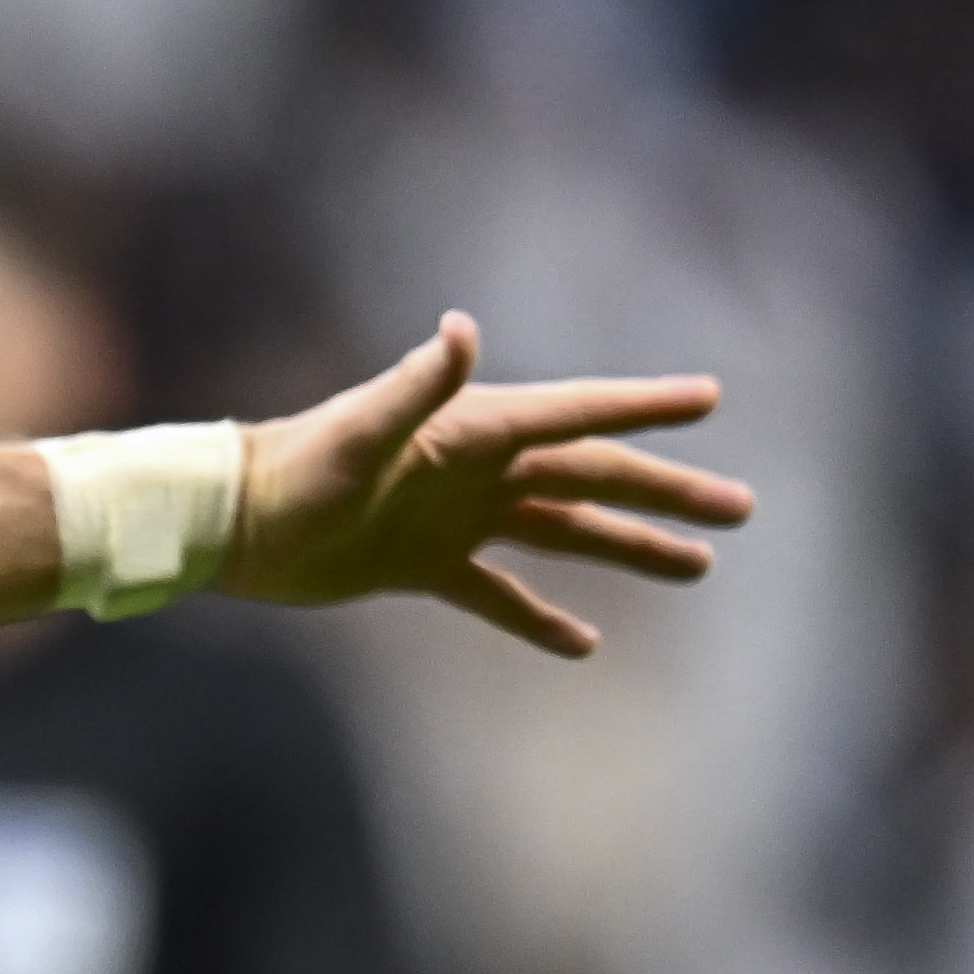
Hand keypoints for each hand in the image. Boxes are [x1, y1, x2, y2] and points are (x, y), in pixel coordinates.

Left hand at [228, 313, 751, 656]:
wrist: (231, 521)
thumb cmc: (293, 469)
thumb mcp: (360, 431)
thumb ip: (417, 385)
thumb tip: (461, 328)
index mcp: (476, 430)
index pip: (578, 413)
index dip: (643, 406)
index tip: (710, 397)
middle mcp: (478, 470)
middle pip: (593, 477)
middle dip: (667, 491)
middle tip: (742, 508)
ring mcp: (455, 520)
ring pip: (563, 532)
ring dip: (627, 548)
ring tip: (698, 566)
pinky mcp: (422, 567)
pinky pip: (496, 595)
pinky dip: (537, 618)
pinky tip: (583, 645)